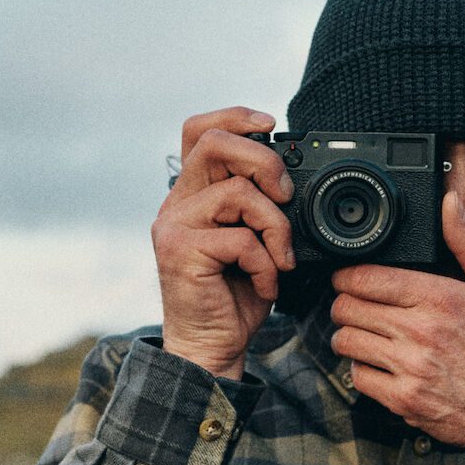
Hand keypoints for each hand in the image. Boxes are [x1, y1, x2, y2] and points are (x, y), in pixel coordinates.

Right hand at [151, 107, 296, 379]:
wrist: (212, 347)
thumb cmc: (235, 298)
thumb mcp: (253, 242)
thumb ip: (258, 207)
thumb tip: (290, 179)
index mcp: (192, 194)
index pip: (200, 132)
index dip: (235, 117)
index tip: (272, 125)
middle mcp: (177, 204)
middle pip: (215, 145)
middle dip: (264, 161)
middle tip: (286, 195)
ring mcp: (174, 227)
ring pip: (237, 194)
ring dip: (276, 225)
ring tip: (280, 257)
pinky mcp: (181, 252)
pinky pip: (241, 240)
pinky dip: (266, 264)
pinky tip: (266, 285)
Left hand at [329, 190, 464, 464]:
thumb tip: (450, 204)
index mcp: (441, 298)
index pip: (366, 277)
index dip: (348, 274)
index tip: (350, 277)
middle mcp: (421, 332)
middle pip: (346, 307)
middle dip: (346, 302)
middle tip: (355, 305)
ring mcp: (409, 369)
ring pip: (345, 341)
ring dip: (349, 335)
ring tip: (365, 333)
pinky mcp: (404, 401)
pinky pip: (358, 378)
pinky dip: (363, 370)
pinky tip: (381, 364)